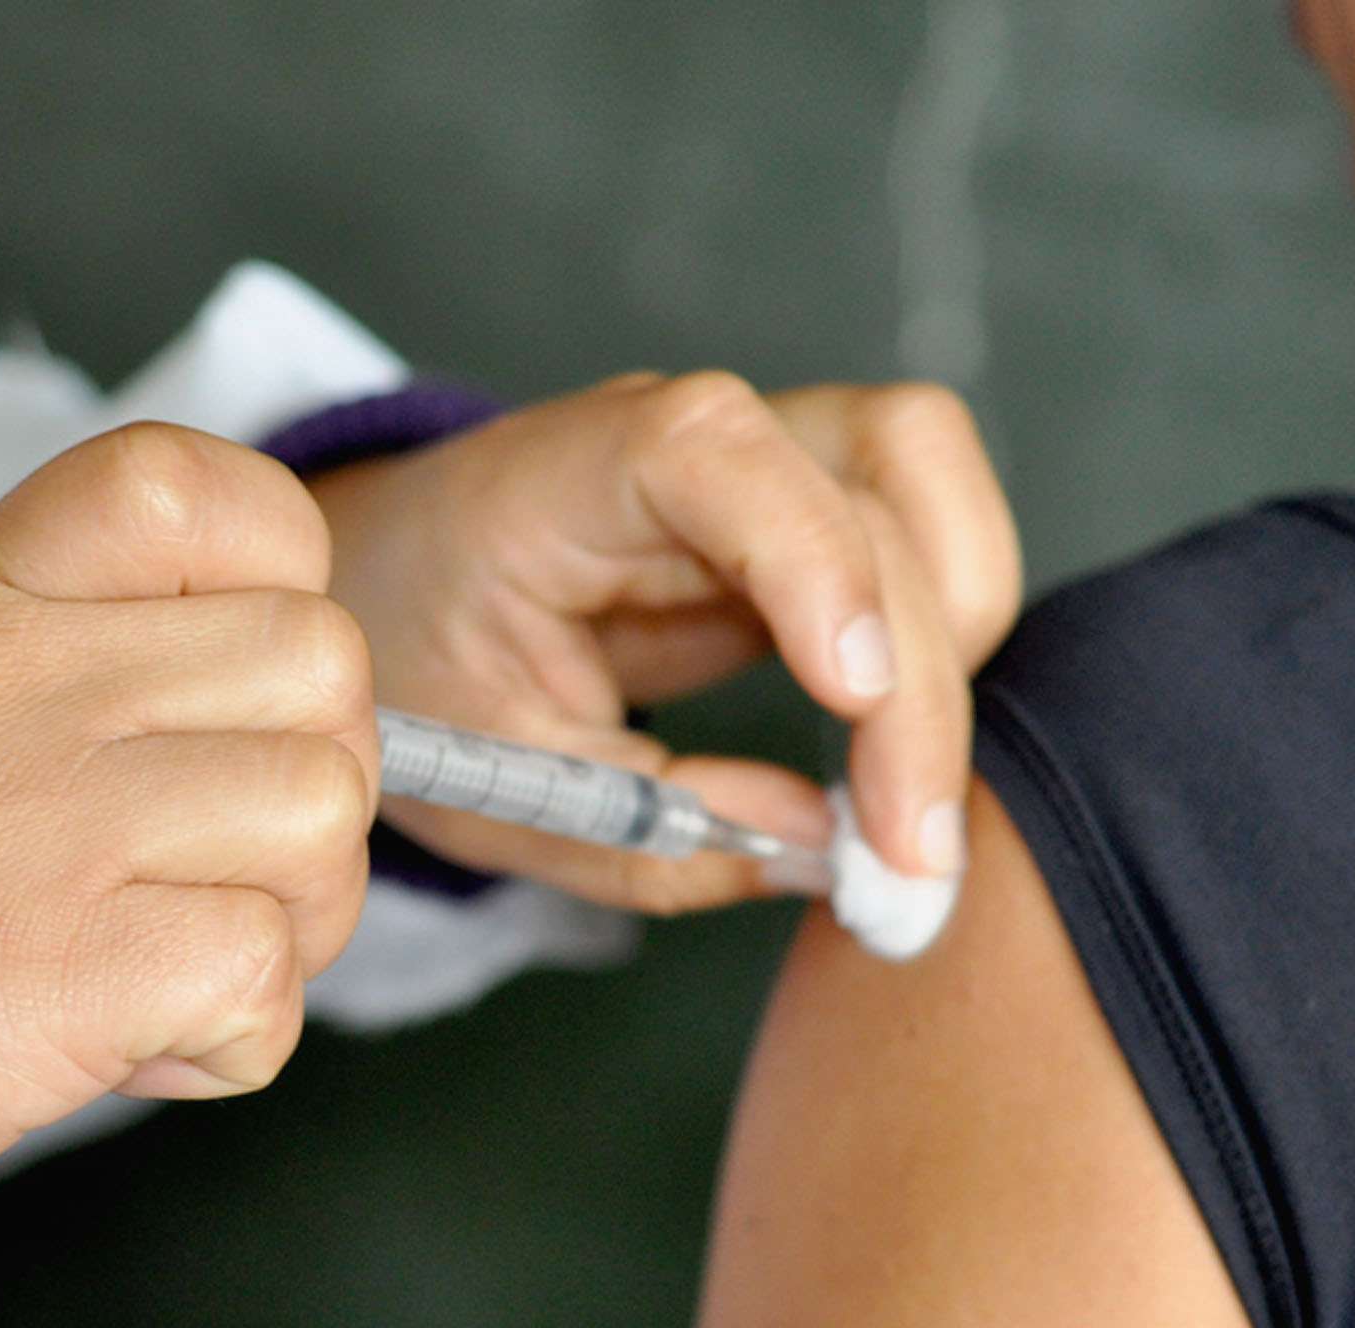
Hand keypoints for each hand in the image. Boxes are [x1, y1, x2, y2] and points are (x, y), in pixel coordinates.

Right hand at [0, 425, 377, 1279]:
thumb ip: (19, 672)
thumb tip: (192, 714)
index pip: (210, 490)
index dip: (282, 586)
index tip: (231, 696)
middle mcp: (23, 678)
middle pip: (320, 664)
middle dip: (311, 784)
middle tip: (220, 874)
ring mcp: (58, 819)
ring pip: (322, 815)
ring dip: (291, 919)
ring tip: (178, 976)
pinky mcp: (76, 972)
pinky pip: (270, 973)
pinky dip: (237, 1038)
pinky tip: (142, 1053)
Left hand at [314, 372, 1019, 910]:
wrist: (400, 587)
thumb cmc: (427, 666)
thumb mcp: (494, 785)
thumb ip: (640, 830)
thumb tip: (818, 851)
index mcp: (557, 479)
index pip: (709, 449)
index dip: (807, 555)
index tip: (851, 696)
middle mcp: (681, 436)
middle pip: (861, 490)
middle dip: (913, 687)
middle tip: (906, 865)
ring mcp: (759, 456)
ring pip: (925, 480)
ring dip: (955, 644)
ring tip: (908, 811)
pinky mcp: (810, 505)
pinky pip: (925, 532)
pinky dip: (945, 645)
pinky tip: (897, 763)